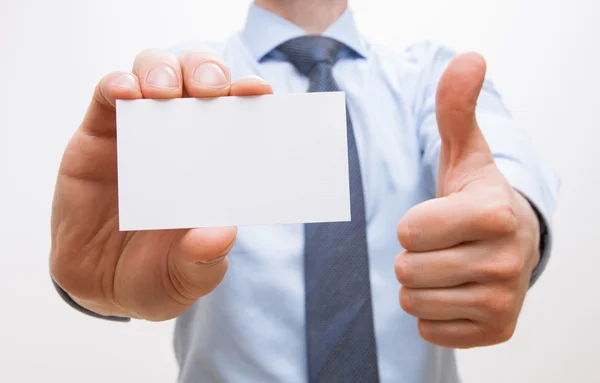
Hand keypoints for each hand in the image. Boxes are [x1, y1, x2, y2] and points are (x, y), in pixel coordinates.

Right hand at [50, 49, 272, 320]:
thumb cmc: (156, 274)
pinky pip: (107, 93)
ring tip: (163, 92)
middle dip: (208, 71)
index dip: (250, 96)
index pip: (239, 114)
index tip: (259, 93)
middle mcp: (184, 136)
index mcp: (217, 163)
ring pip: (156, 72)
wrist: (99, 285)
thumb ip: (203, 261)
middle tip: (211, 89)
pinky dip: (116, 84)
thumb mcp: (185, 278)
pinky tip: (124, 93)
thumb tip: (221, 234)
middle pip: (200, 78)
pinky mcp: (100, 132)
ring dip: (163, 71)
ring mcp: (142, 130)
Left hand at [394, 53, 540, 347]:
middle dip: (414, 255)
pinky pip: (428, 328)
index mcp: (493, 213)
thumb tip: (467, 58)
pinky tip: (458, 291)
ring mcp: (504, 302)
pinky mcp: (497, 332)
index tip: (439, 218)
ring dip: (422, 284)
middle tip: (444, 244)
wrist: (512, 242)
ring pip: (414, 302)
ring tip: (451, 266)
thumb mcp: (463, 153)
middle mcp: (506, 262)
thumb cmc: (476, 196)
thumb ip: (455, 109)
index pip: (408, 232)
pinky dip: (434, 312)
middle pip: (407, 270)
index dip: (413, 224)